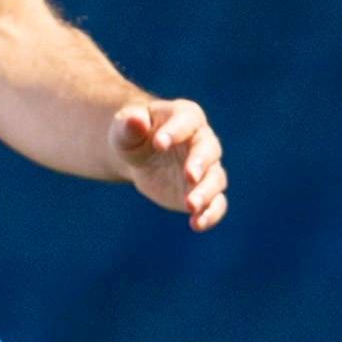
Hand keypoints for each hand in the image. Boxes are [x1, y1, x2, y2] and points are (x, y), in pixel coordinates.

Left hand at [108, 98, 225, 226]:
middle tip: (189, 176)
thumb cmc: (133, 136)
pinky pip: (217, 204)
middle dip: (200, 164)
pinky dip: (211, 214)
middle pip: (209, 151)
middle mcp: (202, 141)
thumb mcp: (124, 129)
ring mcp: (207, 168)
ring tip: (191, 206)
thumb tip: (137, 119)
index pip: (187, 120)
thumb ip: (130, 124)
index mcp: (186, 116)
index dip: (176, 131)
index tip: (159, 143)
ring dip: (206, 193)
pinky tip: (197, 225)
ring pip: (216, 179)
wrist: (140, 157)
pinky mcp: (204, 192)